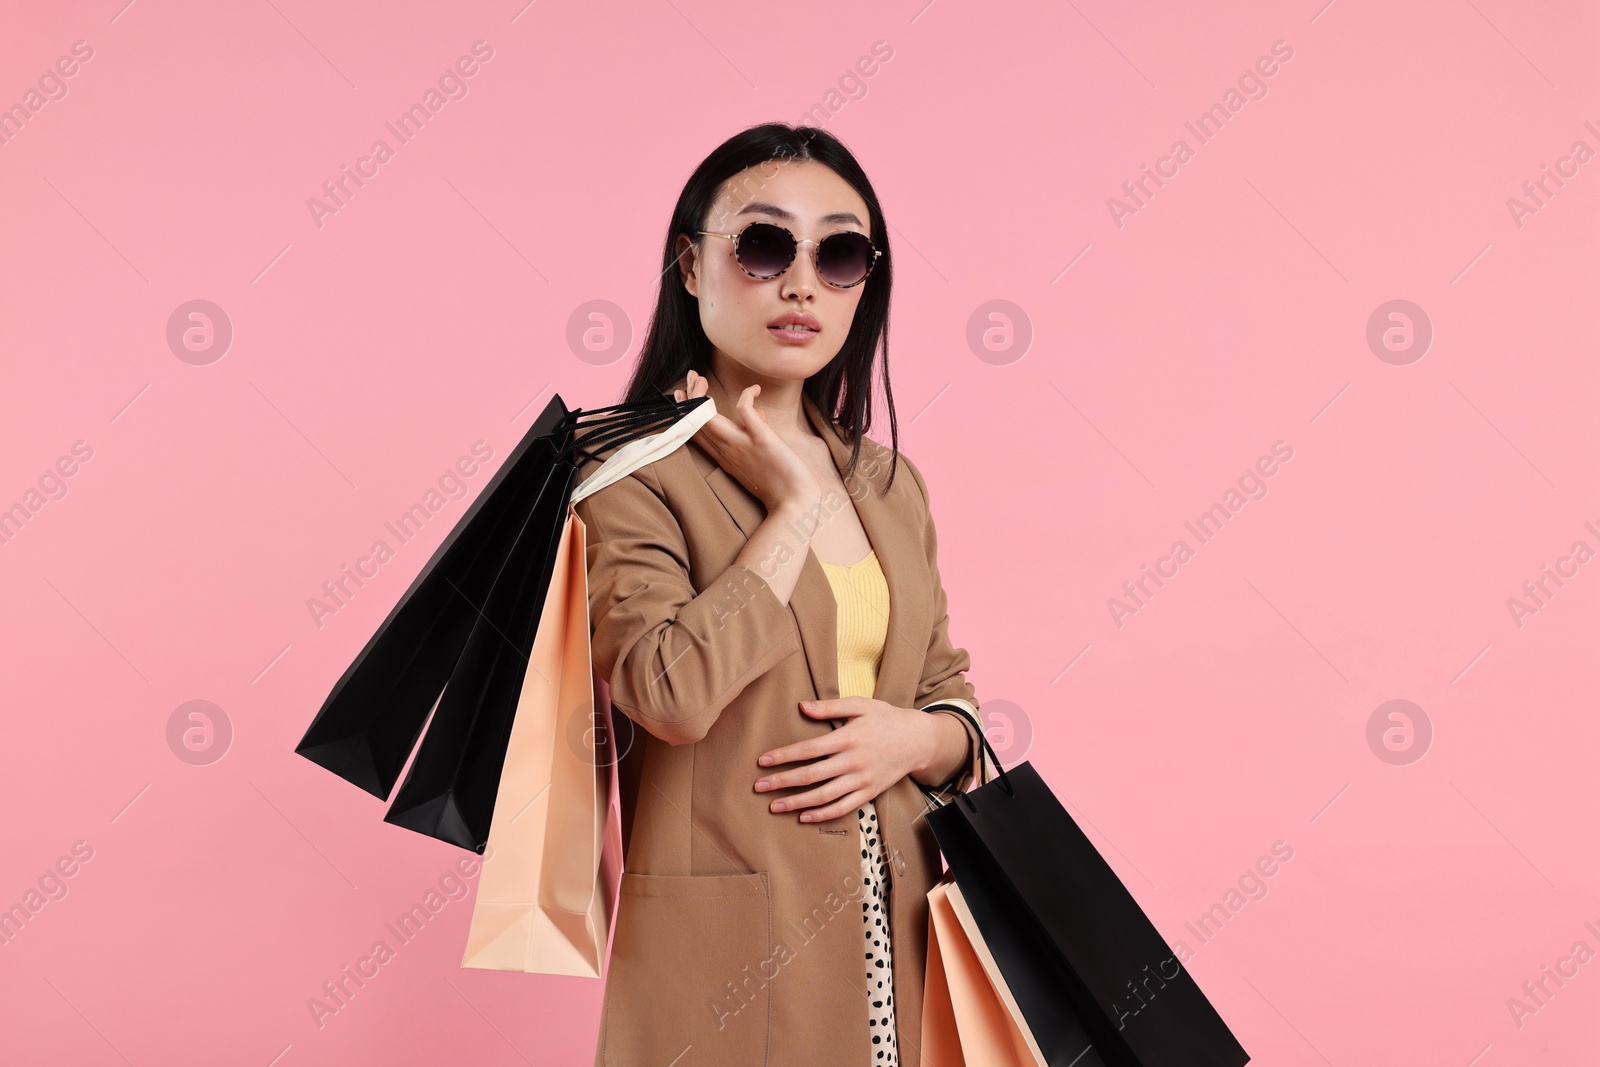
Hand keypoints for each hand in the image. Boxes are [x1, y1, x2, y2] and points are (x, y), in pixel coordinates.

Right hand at [675, 370, 820, 513]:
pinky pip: (745, 411)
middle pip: (696, 422)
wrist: (794, 504)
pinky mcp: (761, 439)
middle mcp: (727, 451)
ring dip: (700, 395)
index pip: (696, 433)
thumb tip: (758, 415)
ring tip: (702, 379)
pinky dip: (747, 395)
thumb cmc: (778, 486)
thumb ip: (752, 439)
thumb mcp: (756, 461)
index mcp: (724, 458)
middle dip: (689, 398)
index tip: (682, 396)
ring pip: (708, 417)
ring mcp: (742, 445)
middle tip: (691, 377)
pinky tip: (755, 389)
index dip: (686, 414)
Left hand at [752, 697, 950, 821]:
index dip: (784, 756)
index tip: (763, 761)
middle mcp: (853, 761)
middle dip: (782, 782)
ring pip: (824, 796)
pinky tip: (804, 817)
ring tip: (774, 806)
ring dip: (797, 802)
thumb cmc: (886, 719)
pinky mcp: (869, 793)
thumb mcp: (860, 705)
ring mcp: (862, 780)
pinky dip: (823, 815)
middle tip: (759, 786)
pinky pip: (843, 808)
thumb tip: (802, 706)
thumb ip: (830, 707)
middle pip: (811, 775)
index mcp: (847, 737)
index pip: (808, 749)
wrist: (918, 740)